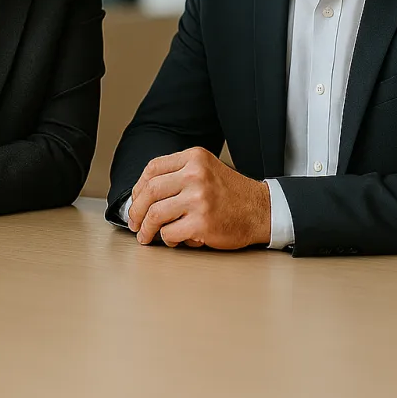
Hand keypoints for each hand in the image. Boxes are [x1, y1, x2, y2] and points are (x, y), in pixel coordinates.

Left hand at [127, 147, 270, 248]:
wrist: (261, 210)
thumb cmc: (232, 193)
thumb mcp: (207, 169)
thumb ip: (179, 174)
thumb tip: (143, 193)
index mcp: (194, 158)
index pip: (153, 168)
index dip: (139, 186)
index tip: (136, 199)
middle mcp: (195, 175)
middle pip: (150, 191)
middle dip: (136, 210)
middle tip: (134, 222)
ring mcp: (198, 199)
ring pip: (155, 214)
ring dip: (146, 228)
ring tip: (145, 235)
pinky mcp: (201, 223)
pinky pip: (169, 232)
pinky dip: (167, 239)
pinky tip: (173, 239)